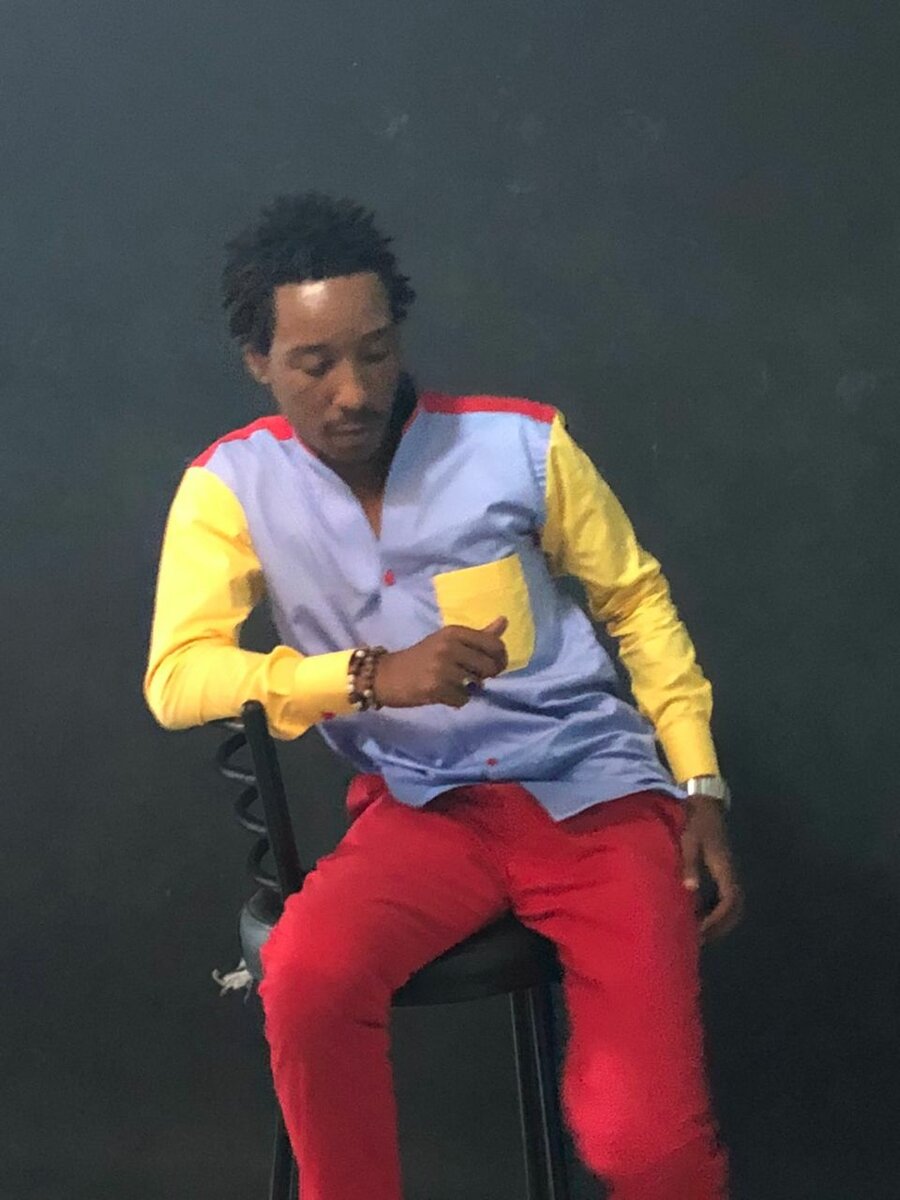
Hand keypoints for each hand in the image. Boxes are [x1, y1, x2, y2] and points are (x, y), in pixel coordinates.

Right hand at [373, 617, 508, 708]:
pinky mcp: (435, 687)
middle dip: (485, 677)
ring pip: (477, 684)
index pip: (494, 645)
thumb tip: (505, 621)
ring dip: (469, 689)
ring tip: (453, 685)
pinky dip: (457, 701)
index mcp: (454, 632)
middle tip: (470, 678)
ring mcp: (442, 667)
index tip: (492, 667)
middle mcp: (449, 646)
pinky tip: (444, 694)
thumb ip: (479, 635)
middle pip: (489, 667)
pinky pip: (463, 699)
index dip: (500, 659)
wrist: (386, 676)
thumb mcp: (449, 641)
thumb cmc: (422, 657)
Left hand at [680, 795, 743, 941]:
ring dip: (718, 920)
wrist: (704, 802)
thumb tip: (690, 889)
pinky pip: (723, 897)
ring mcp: (727, 871)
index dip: (717, 920)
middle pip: (735, 908)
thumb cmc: (694, 821)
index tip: (700, 931)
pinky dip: (714, 910)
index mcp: (724, 867)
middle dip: (720, 927)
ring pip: (731, 904)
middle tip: (699, 939)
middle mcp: (730, 872)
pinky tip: (697, 914)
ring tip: (698, 932)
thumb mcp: (688, 840)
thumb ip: (689, 863)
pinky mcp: (721, 869)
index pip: (729, 902)